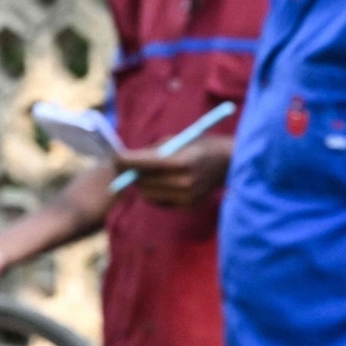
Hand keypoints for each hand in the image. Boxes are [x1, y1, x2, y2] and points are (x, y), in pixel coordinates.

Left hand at [114, 136, 232, 207]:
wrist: (230, 162)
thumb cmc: (199, 145)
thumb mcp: (176, 140)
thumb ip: (151, 151)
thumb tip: (125, 159)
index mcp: (180, 161)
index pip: (142, 163)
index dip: (124, 160)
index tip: (115, 157)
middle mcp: (184, 181)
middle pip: (142, 180)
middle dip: (131, 172)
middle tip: (126, 164)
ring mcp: (187, 196)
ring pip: (148, 193)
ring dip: (141, 183)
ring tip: (145, 173)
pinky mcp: (188, 205)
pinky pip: (159, 201)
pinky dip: (154, 192)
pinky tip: (159, 182)